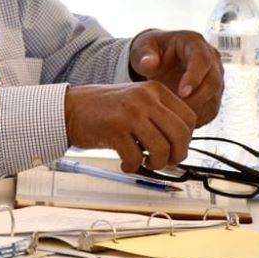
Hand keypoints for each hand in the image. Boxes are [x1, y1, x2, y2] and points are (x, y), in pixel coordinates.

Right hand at [65, 82, 196, 171]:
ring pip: (162, 149)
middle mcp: (145, 98)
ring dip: (156, 164)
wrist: (69, 109)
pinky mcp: (115, 129)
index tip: (176, 148)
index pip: (189, 118)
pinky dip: (133, 167)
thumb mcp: (136, 101)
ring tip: (144, 163)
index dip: (186, 140)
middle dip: (177, 156)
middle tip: (165, 162)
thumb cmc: (102, 110)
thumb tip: (181, 146)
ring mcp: (130, 113)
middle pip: (180, 135)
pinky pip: (136, 158)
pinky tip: (125, 163)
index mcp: (154, 90)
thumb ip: (158, 115)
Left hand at [130, 29, 222, 126]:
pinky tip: (180, 121)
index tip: (182, 92)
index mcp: (194, 42)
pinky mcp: (213, 93)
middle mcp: (211, 58)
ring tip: (175, 117)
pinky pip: (211, 109)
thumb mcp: (143, 47)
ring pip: (214, 97)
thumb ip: (144, 54)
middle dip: (196, 98)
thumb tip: (148, 64)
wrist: (157, 59)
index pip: (201, 60)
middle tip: (176, 110)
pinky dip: (198, 117)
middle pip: (213, 81)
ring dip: (197, 109)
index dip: (194, 77)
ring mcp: (215, 76)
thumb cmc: (150, 50)